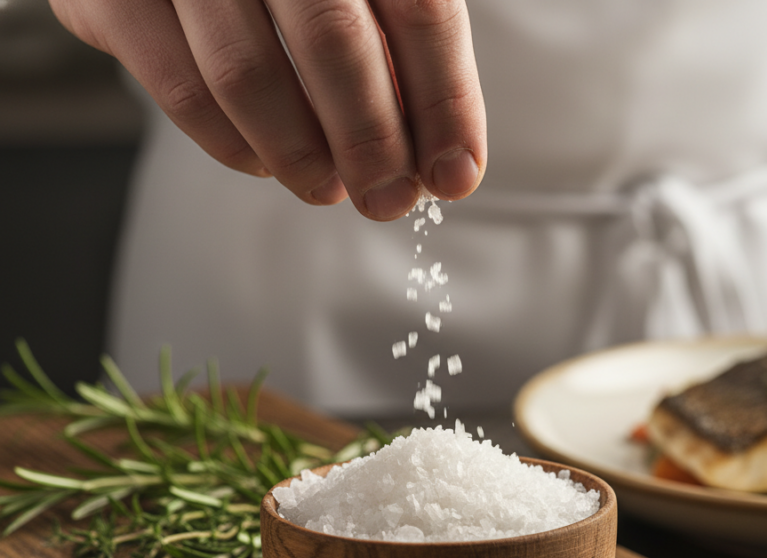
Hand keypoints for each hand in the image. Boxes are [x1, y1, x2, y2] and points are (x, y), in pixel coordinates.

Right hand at [50, 0, 485, 218]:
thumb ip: (396, 40)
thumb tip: (440, 153)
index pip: (420, 10)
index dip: (445, 104)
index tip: (456, 174)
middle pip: (335, 43)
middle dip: (373, 142)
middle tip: (389, 199)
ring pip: (248, 76)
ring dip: (300, 156)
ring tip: (329, 189)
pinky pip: (180, 90)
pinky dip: (231, 145)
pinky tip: (264, 163)